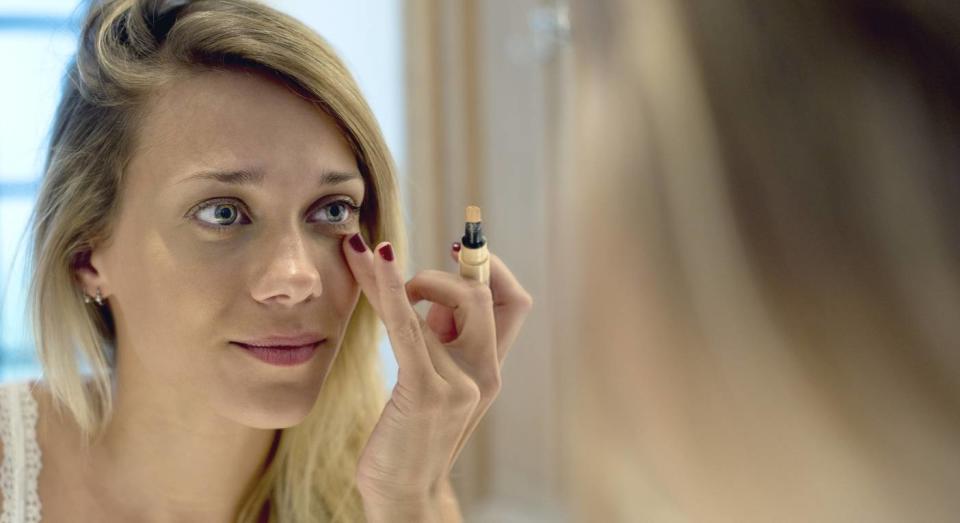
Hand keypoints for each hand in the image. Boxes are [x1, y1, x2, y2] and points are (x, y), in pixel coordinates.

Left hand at [341, 234, 532, 508]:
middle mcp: (484, 372)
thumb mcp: (437, 385)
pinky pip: (408, 327)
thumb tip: (427, 297)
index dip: (493, 268)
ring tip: (361, 261)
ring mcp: (459, 382)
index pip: (515, 303)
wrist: (404, 496)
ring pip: (431, 308)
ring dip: (392, 278)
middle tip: (405, 279)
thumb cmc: (411, 438)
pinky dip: (388, 289)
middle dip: (444, 272)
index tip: (460, 248)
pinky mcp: (426, 390)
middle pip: (485, 295)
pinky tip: (372, 263)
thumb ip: (441, 344)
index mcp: (490, 368)